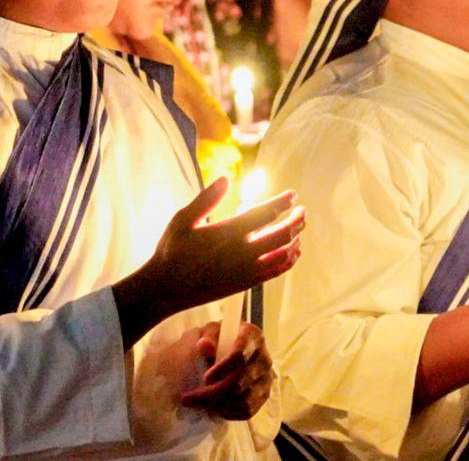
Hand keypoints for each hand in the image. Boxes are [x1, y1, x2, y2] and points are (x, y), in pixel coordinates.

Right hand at [112, 178, 304, 346]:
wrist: (167, 289)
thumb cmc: (172, 251)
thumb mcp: (182, 220)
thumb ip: (205, 199)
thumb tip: (225, 179)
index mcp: (228, 233)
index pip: (264, 214)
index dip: (281, 203)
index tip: (292, 195)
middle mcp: (242, 252)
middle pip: (281, 234)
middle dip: (296, 220)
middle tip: (301, 211)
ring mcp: (246, 270)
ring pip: (283, 254)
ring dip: (295, 239)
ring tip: (299, 228)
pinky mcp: (246, 284)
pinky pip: (276, 272)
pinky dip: (289, 260)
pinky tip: (293, 253)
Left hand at [181, 322, 273, 419]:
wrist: (233, 350)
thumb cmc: (220, 339)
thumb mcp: (211, 331)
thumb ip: (207, 336)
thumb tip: (204, 345)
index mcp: (253, 336)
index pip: (240, 355)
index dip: (222, 369)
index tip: (205, 378)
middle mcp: (264, 358)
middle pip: (239, 382)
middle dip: (212, 393)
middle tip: (190, 398)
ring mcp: (266, 378)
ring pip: (243, 400)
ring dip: (218, 405)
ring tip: (199, 404)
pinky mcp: (264, 395)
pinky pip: (248, 411)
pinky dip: (229, 413)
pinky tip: (214, 408)